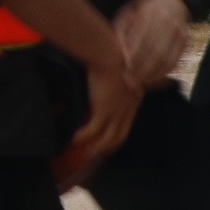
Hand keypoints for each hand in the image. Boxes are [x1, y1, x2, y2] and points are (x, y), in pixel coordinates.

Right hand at [67, 43, 146, 180]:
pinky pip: (93, 131)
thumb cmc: (113, 58)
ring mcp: (118, 112)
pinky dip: (83, 137)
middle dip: (109, 148)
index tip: (108, 140)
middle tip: (98, 154)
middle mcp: (129, 109)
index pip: (128, 123)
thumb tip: (105, 86)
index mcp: (135, 99)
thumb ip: (116, 83)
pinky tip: (74, 139)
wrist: (109, 56)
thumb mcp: (119, 73)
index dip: (118, 134)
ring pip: (109, 139)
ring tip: (86, 153)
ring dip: (97, 148)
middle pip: (121, 136)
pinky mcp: (104, 112)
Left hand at [116, 0, 191, 90]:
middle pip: (154, 51)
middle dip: (141, 70)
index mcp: (149, 12)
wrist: (173, 0)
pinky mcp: (186, 40)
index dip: (133, 56)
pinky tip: (153, 79)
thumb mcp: (129, 12)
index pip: (141, 38)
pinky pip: (175, 61)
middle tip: (130, 82)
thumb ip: (122, 30)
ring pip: (165, 59)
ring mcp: (179, 31)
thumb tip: (119, 52)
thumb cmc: (144, 9)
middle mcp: (166, 21)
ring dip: (151, 75)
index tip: (124, 70)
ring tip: (139, 84)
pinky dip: (164, 73)